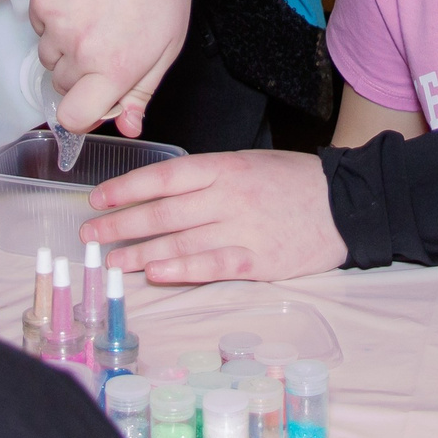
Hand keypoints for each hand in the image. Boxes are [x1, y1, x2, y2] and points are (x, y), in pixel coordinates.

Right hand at [29, 0, 191, 135]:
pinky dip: (54, 21)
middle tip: (105, 45)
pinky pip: (38, 27)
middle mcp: (79, 50)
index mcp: (114, 68)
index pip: (74, 118)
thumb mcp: (167, 47)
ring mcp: (56, 23)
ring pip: (48, 57)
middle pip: (62, 87)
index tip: (95, 100)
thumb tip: (127, 128)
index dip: (85, 113)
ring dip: (65, 48)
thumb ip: (141, 92)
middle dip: (81, 76)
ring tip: (94, 19)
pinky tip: (81, 1)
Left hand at [83, 151, 345, 283]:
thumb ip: (208, 179)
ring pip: (179, 241)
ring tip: (111, 262)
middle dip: (120, 225)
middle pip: (163, 212)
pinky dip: (181, 269)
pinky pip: (212, 265)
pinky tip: (155, 273)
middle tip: (91, 237)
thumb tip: (162, 193)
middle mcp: (228, 197)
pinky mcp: (259, 260)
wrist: (347, 203)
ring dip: (139, 252)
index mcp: (223, 168)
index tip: (96, 200)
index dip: (125, 189)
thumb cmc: (294, 183)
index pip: (163, 176)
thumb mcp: (248, 165)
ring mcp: (243, 229)